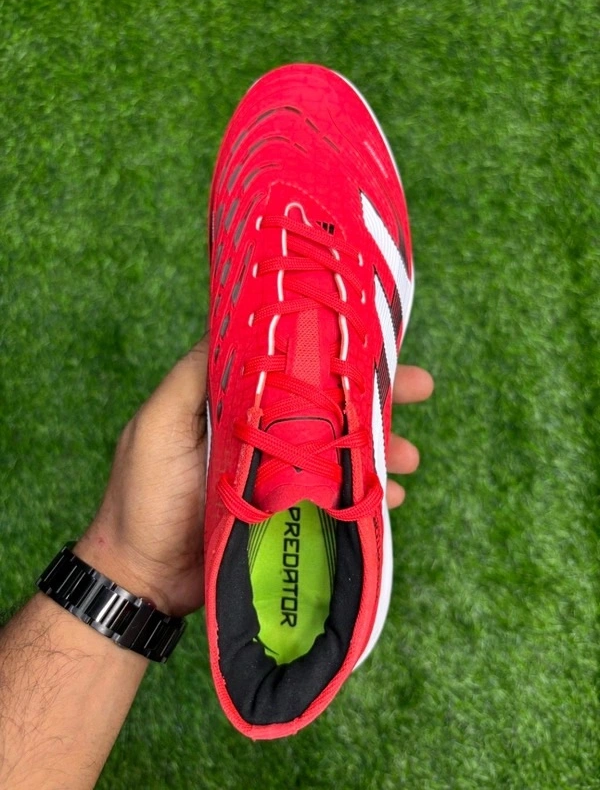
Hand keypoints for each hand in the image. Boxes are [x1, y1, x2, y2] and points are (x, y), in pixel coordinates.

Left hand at [75, 339, 432, 618]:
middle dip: (377, 397)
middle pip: (329, 407)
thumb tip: (231, 324)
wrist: (142, 579)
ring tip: (409, 457)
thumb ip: (193, 378)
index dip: (334, 354)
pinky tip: (389, 498)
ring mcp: (280, 477)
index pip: (295, 367)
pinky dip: (366, 495)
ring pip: (341, 452)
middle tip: (422, 387)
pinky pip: (338, 499)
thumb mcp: (158, 425)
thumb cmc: (143, 497)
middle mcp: (265, 434)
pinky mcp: (290, 517)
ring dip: (380, 448)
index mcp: (237, 405)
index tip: (374, 343)